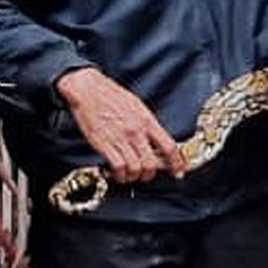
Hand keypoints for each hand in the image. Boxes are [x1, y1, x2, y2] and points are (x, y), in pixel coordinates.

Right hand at [56, 67, 183, 182]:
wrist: (89, 90)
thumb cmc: (113, 96)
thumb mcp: (139, 107)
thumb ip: (149, 125)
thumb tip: (158, 142)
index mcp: (148, 121)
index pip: (169, 146)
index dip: (177, 163)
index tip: (179, 172)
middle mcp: (136, 132)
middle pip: (152, 163)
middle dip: (151, 175)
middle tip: (147, 175)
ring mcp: (120, 139)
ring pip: (136, 169)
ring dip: (135, 177)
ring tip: (131, 175)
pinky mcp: (103, 145)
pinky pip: (118, 167)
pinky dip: (120, 175)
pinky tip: (118, 173)